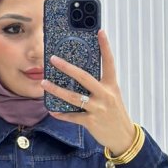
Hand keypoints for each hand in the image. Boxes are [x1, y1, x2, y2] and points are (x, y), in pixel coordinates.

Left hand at [42, 28, 139, 156]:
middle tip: (53, 59)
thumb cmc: (115, 114)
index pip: (109, 62)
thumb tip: (78, 76)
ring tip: (44, 83)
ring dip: (56, 90)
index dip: (105, 46)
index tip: (100, 31)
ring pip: (73, 97)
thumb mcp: (112, 96)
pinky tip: (52, 110)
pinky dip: (61, 114)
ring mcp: (97, 108)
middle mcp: (105, 95)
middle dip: (67, 67)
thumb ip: (99, 86)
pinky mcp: (91, 121)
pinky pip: (72, 116)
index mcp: (111, 85)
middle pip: (84, 77)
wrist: (123, 137)